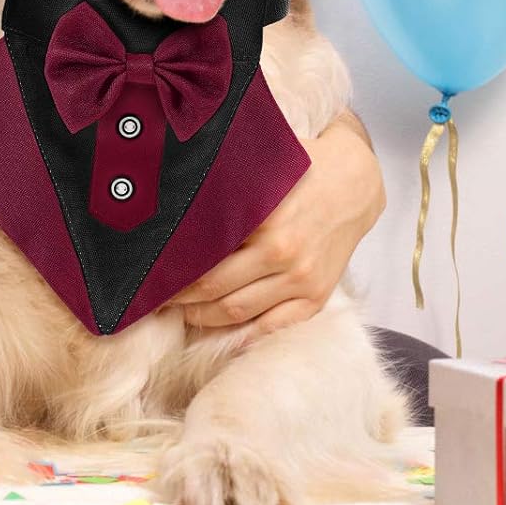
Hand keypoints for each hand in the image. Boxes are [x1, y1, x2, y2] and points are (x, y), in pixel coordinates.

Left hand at [168, 113, 384, 335]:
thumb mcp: (259, 173)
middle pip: (214, 290)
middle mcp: (282, 255)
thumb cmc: (299, 170)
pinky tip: (220, 330)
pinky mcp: (316, 296)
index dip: (172, 271)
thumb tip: (171, 208)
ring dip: (203, 318)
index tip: (151, 274)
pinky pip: (273, 327)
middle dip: (180, 298)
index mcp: (263, 222)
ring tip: (182, 311)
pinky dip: (243, 334)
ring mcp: (301, 280)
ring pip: (238, 313)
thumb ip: (222, 193)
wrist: (355, 183)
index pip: (202, 259)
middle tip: (157, 298)